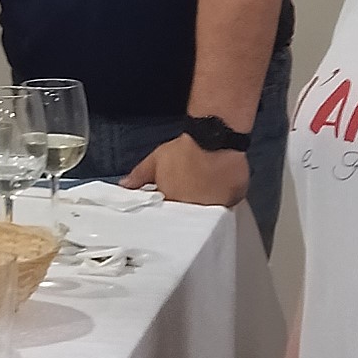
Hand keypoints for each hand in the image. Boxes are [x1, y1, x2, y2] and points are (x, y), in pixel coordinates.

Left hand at [122, 133, 246, 209]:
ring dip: (205, 210)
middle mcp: (193, 209)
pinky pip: (226, 209)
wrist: (215, 138)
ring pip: (208, 217)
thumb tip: (124, 186)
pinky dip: (223, 204)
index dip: (167, 214)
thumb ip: (139, 175)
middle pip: (188, 220)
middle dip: (185, 214)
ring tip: (204, 197)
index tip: (168, 209)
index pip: (167, 217)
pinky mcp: (232, 202)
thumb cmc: (184, 150)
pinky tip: (220, 195)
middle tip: (187, 200)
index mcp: (172, 202)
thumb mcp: (156, 160)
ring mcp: (214, 208)